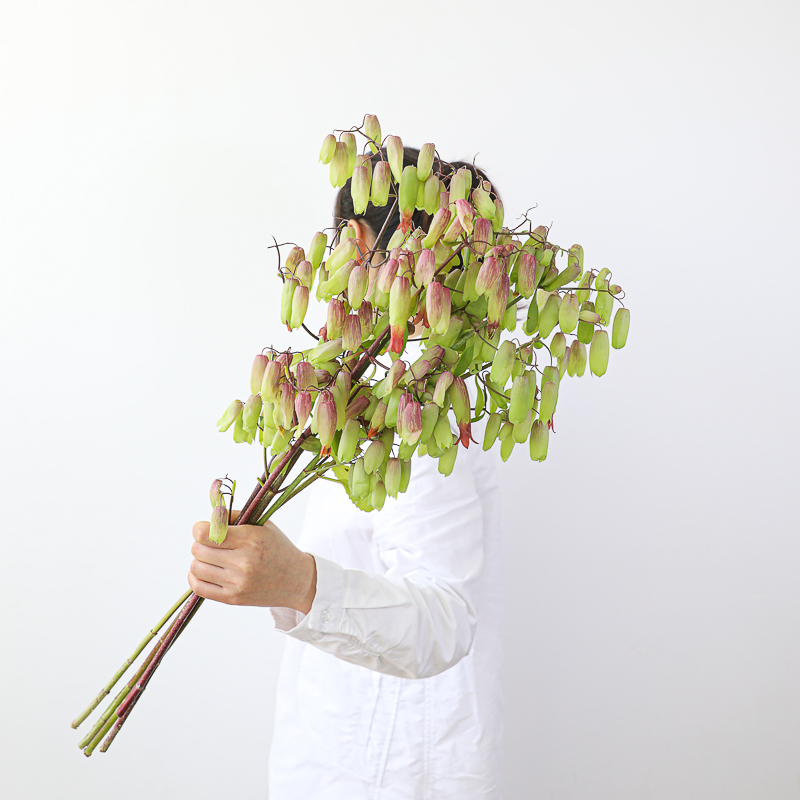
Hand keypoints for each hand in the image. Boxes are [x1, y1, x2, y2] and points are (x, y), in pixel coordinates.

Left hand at [188, 512, 316, 612]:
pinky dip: (195, 576)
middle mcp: (243, 562)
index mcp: (250, 539)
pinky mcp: (233, 598)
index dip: (199, 528)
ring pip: (196, 567)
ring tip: (211, 557)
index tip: (203, 528)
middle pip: (198, 550)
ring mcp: (237, 582)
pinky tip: (204, 570)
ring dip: (199, 560)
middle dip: (200, 543)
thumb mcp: (263, 525)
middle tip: (210, 543)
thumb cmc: (278, 549)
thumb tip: (208, 517)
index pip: (206, 534)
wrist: (296, 580)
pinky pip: (199, 587)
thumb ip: (234, 517)